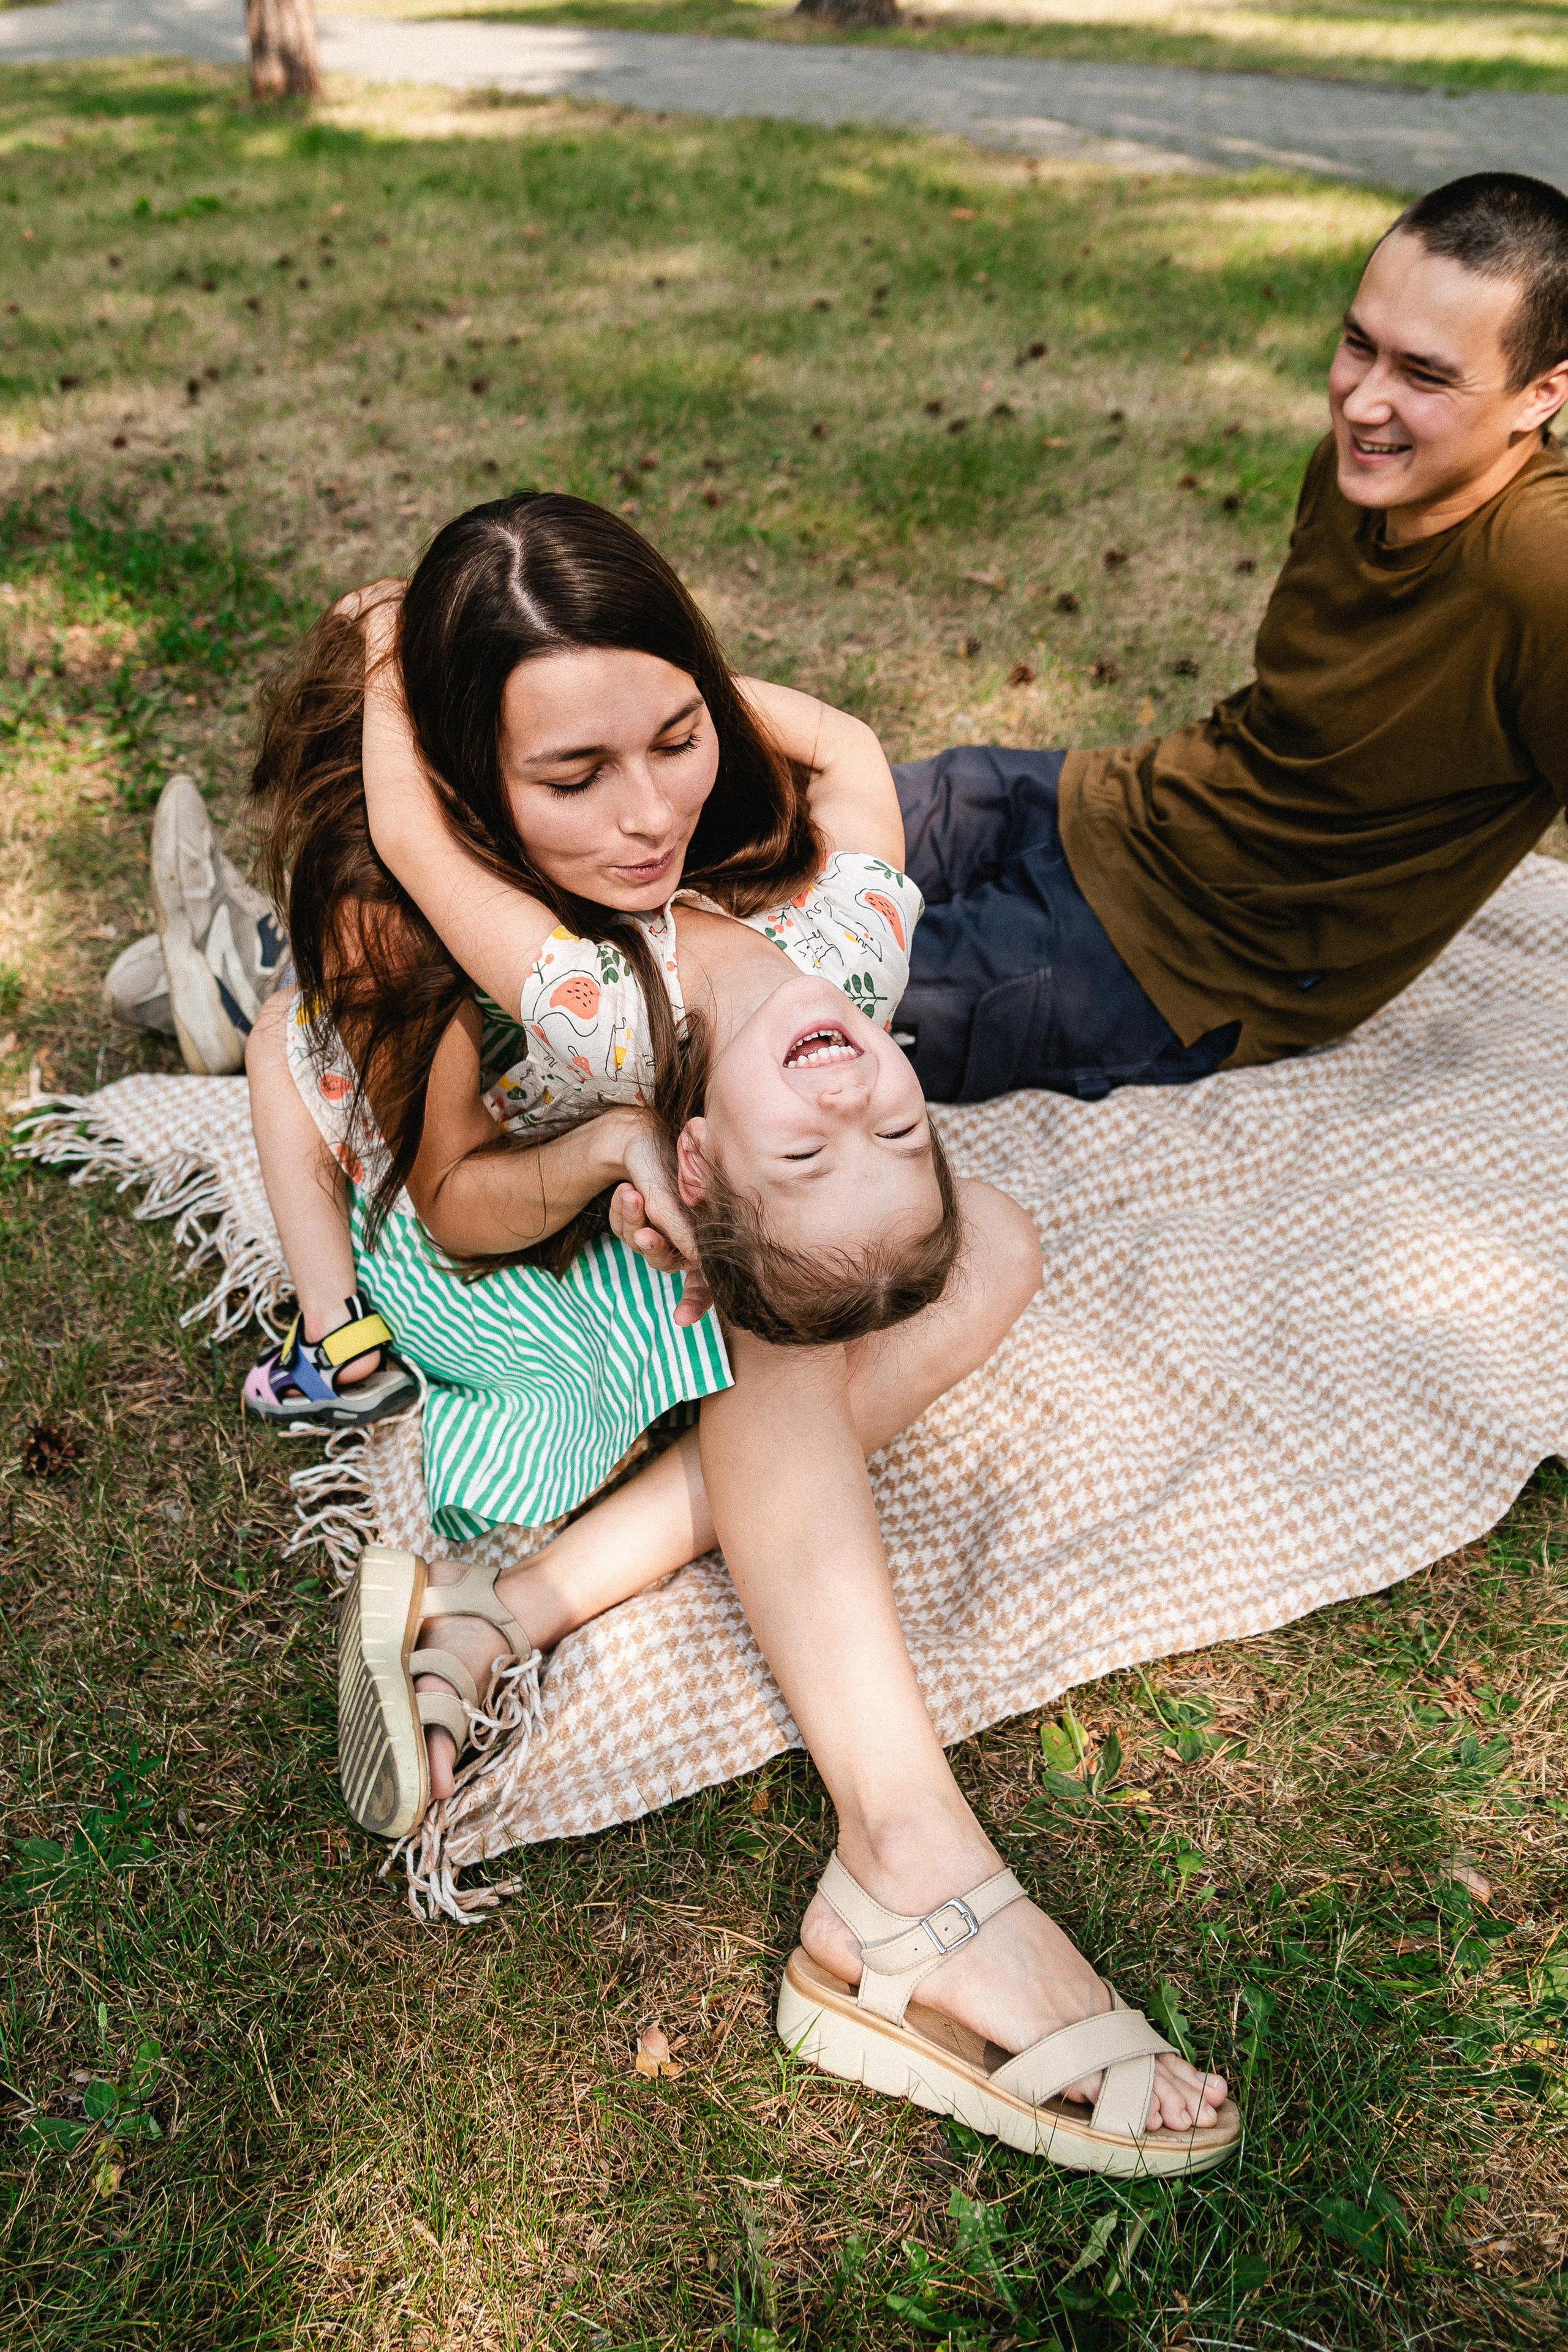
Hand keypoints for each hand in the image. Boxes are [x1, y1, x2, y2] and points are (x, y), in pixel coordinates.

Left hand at [608, 1119, 713, 1326]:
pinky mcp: (641, 1223)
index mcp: (709, 1226)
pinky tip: (623, 1191)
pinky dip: (620, 1213)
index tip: (681, 1318)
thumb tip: (696, 1260)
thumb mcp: (671, 1188)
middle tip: (642, 1233)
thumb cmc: (662, 1154)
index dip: (698, 1299)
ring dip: (631, 1222)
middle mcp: (689, 1233)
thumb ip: (682, 1225)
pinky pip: (624, 1232)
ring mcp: (664, 1229)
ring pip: (642, 1248)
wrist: (633, 1132)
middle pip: (668, 1263)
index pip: (708, 1275)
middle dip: (651, 1247)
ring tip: (628, 1192)